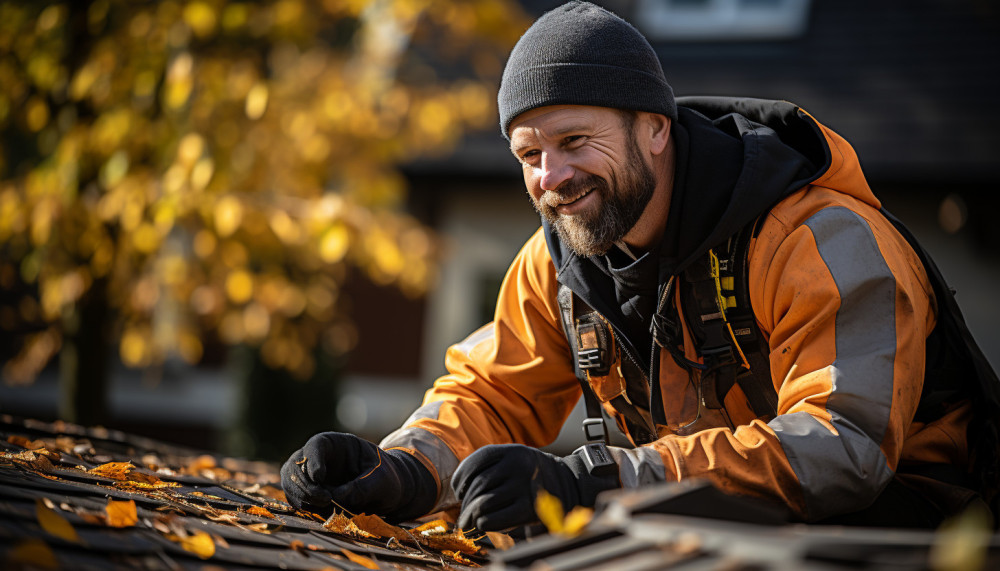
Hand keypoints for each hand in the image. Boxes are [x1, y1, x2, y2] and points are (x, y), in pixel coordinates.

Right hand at [280, 432, 435, 521]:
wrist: (385, 493)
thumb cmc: (385, 478)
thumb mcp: (383, 480)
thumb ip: (364, 487)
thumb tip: (339, 497)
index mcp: (337, 445)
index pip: (316, 445)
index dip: (313, 460)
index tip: (320, 477)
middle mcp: (319, 457)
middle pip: (296, 464)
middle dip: (306, 484)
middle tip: (325, 499)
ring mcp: (310, 475)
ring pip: (291, 482)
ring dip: (302, 497)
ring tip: (324, 506)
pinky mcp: (309, 492)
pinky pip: (295, 498)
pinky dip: (304, 506)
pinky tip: (321, 512)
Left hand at [452, 443, 618, 531]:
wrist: (568, 484)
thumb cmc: (530, 474)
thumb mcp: (512, 459)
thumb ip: (488, 468)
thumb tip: (460, 496)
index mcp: (511, 451)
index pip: (472, 465)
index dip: (460, 481)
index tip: (461, 491)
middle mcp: (518, 465)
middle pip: (476, 487)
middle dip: (466, 504)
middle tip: (465, 514)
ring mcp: (524, 487)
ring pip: (482, 504)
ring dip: (473, 516)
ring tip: (473, 520)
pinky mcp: (528, 509)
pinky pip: (491, 520)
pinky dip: (483, 524)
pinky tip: (486, 524)